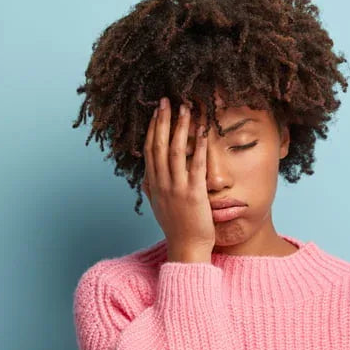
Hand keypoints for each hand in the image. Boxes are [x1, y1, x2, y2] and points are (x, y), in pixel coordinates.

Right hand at [141, 97, 213, 262]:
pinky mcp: (193, 193)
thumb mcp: (159, 207)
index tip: (156, 112)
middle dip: (163, 121)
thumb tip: (145, 179)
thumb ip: (152, 190)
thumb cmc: (176, 228)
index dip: (153, 129)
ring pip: (176, 151)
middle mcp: (162, 184)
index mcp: (153, 185)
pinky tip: (203, 131)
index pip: (150, 150)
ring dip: (180, 127)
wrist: (186, 249)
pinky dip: (199, 146)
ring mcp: (177, 188)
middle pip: (159, 145)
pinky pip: (196, 165)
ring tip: (186, 108)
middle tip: (167, 100)